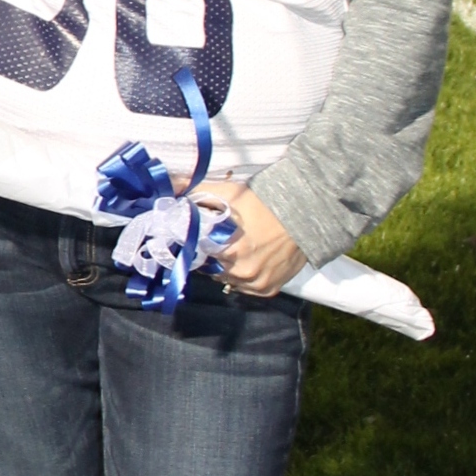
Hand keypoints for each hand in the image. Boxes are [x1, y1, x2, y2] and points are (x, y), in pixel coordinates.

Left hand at [190, 179, 305, 296]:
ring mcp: (256, 282)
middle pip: (212, 269)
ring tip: (236, 250)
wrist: (305, 212)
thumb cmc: (264, 201)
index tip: (201, 237)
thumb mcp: (227, 192)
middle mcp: (241, 271)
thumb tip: (170, 187)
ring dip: (227, 268)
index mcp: (227, 250)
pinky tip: (248, 261)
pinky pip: (247, 289)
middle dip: (212, 256)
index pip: (197, 255)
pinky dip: (244, 278)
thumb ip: (194, 191)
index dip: (196, 245)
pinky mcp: (269, 288)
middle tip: (220, 241)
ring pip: (228, 280)